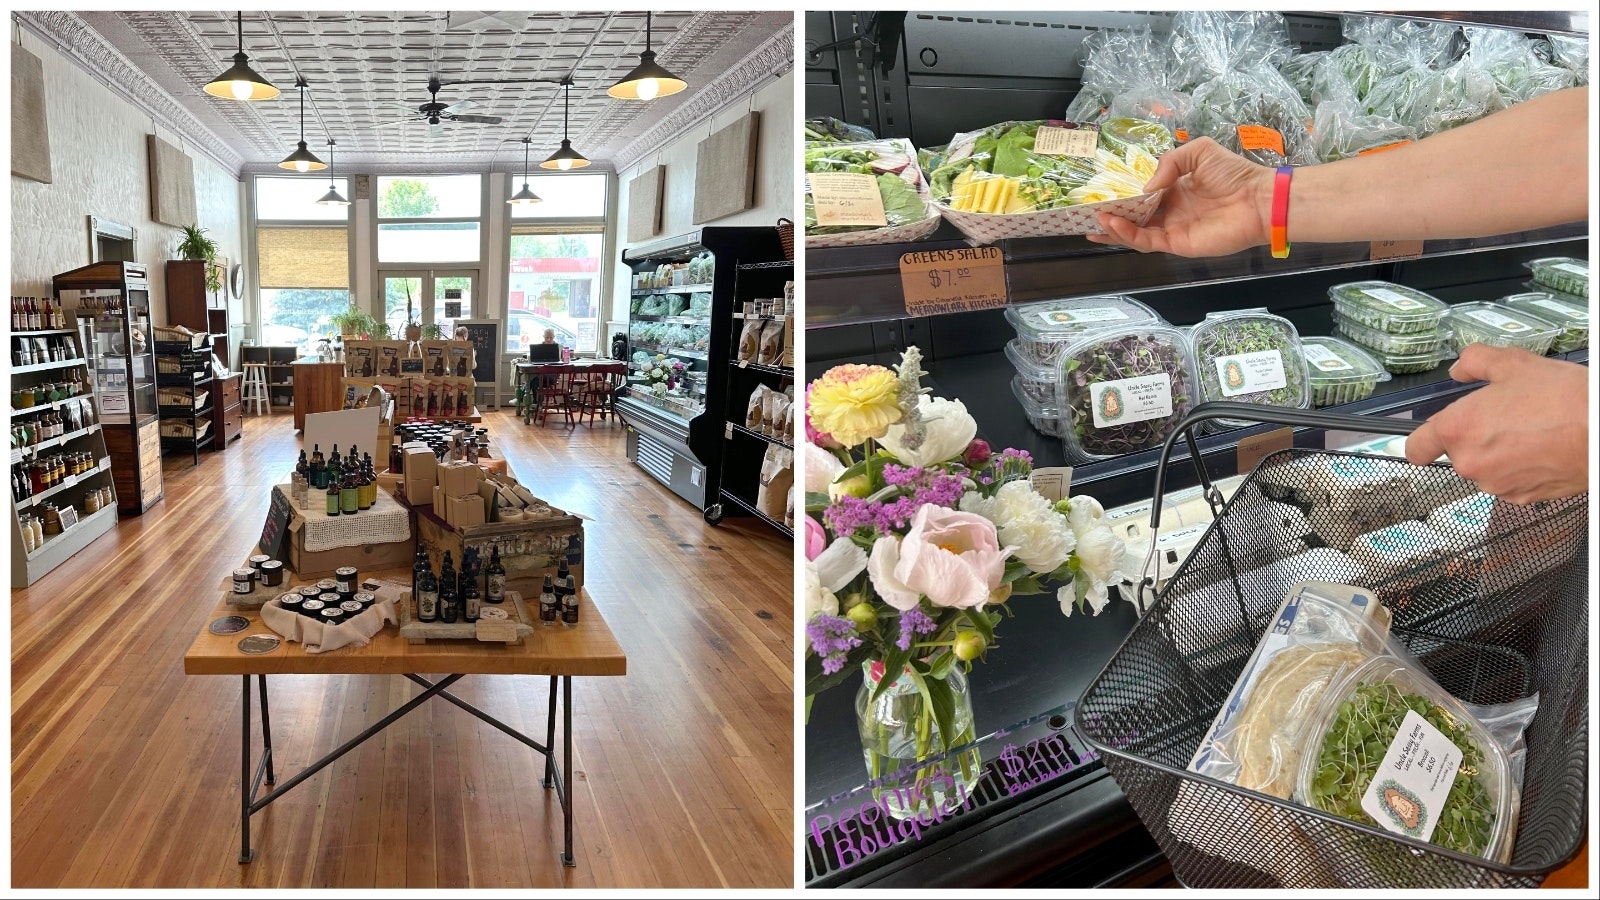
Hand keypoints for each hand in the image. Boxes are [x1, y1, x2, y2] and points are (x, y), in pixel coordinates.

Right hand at [1087, 137, 1275, 256]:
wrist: (1258, 199)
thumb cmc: (1233, 173)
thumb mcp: (1198, 152)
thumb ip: (1168, 163)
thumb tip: (1145, 186)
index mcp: (1174, 190)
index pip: (1142, 195)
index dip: (1122, 195)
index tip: (1101, 193)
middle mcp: (1170, 211)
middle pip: (1133, 216)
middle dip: (1110, 215)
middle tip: (1086, 212)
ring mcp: (1172, 229)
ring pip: (1135, 232)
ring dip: (1113, 227)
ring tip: (1094, 220)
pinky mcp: (1177, 243)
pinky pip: (1146, 241)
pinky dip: (1128, 235)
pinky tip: (1113, 225)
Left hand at [1405, 344, 1587, 503]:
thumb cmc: (1565, 400)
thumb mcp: (1514, 364)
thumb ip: (1475, 362)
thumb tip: (1460, 368)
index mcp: (1458, 429)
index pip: (1416, 447)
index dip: (1422, 440)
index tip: (1428, 437)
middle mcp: (1470, 462)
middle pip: (1456, 454)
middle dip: (1474, 437)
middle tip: (1504, 416)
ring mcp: (1496, 484)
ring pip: (1484, 468)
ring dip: (1498, 453)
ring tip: (1529, 430)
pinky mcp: (1521, 498)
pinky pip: (1509, 482)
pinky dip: (1519, 469)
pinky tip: (1540, 449)